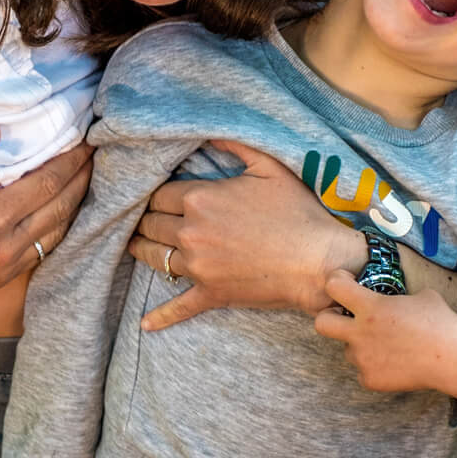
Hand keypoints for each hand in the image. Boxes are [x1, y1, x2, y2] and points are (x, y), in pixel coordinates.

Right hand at [0, 141, 93, 297]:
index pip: (44, 183)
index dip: (67, 161)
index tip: (83, 142)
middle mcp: (5, 243)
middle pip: (58, 205)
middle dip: (80, 176)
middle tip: (95, 153)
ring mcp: (8, 264)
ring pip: (58, 229)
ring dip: (77, 201)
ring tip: (89, 176)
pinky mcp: (7, 276)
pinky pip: (46, 250)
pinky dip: (63, 227)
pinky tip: (72, 211)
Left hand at [131, 139, 362, 330]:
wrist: (319, 262)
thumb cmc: (298, 212)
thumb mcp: (269, 167)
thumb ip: (235, 146)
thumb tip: (209, 133)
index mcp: (199, 199)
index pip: (159, 195)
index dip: (157, 194)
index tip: (160, 196)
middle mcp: (190, 233)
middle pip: (151, 224)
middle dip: (147, 220)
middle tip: (146, 219)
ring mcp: (198, 266)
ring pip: (154, 257)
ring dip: (143, 249)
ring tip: (137, 245)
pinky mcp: (210, 293)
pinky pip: (178, 306)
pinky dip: (161, 317)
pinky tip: (146, 324)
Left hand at [313, 272, 456, 401]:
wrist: (453, 357)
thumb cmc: (440, 321)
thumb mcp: (418, 296)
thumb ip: (394, 297)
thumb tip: (389, 297)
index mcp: (371, 308)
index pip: (333, 286)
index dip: (337, 281)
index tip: (346, 284)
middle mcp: (361, 333)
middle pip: (321, 323)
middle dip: (329, 318)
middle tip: (345, 318)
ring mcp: (364, 359)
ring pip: (348, 350)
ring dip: (360, 346)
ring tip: (388, 345)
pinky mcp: (370, 379)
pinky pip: (363, 370)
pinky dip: (374, 366)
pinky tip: (394, 362)